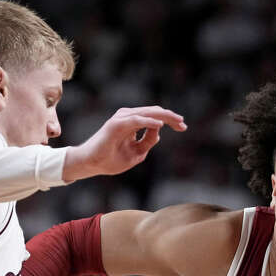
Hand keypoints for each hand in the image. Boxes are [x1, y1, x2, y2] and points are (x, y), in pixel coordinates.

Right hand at [63, 106, 185, 181]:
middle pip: (154, 111)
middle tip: (183, 124)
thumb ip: (147, 142)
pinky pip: (136, 120)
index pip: (155, 116)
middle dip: (170, 117)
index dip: (170, 120)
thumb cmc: (110, 159)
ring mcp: (121, 119)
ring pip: (147, 112)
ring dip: (163, 116)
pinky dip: (148, 122)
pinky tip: (159, 125)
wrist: (91, 164)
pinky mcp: (116, 125)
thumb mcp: (136, 153)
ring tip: (177, 121)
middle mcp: (128, 117)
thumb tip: (158, 132)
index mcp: (133, 122)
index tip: (183, 127)